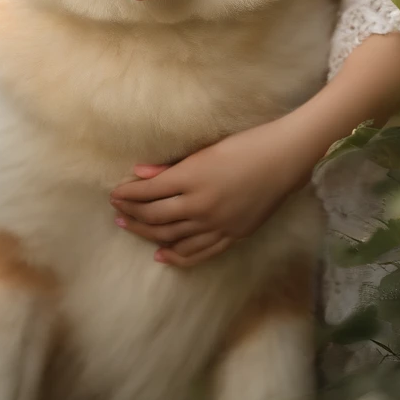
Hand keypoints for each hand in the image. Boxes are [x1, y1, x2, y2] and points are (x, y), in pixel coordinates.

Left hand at [109, 117, 307, 268]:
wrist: (285, 159)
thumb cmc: (247, 144)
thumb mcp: (206, 149)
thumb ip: (172, 165)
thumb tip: (141, 174)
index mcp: (192, 178)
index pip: (148, 191)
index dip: (128, 194)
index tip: (114, 194)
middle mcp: (200, 205)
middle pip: (155, 216)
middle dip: (131, 213)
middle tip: (117, 211)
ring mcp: (216, 224)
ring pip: (171, 237)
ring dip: (146, 233)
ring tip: (130, 227)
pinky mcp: (231, 235)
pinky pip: (198, 252)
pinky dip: (176, 255)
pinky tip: (162, 254)